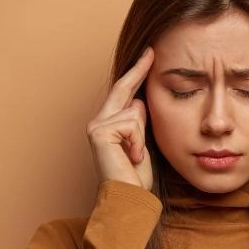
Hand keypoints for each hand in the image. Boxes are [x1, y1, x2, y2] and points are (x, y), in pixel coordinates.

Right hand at [86, 47, 154, 189]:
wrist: (128, 197)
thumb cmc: (135, 176)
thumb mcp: (141, 141)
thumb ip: (138, 121)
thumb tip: (139, 101)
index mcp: (108, 123)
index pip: (124, 92)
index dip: (137, 73)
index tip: (150, 54)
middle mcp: (98, 121)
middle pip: (124, 89)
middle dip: (139, 70)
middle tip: (153, 50)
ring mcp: (96, 125)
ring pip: (135, 111)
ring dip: (142, 135)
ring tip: (135, 155)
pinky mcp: (99, 131)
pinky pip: (132, 123)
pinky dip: (138, 141)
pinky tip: (131, 157)